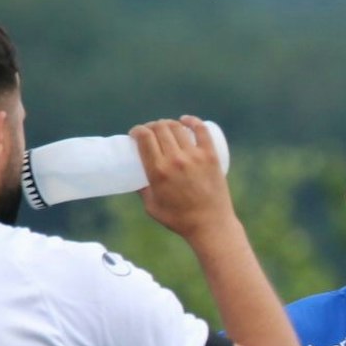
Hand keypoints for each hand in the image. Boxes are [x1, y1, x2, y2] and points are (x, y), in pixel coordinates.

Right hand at [133, 115, 233, 240]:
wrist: (211, 226)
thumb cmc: (179, 220)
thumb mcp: (151, 206)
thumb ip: (141, 190)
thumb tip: (134, 177)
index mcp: (157, 171)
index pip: (144, 137)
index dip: (137, 130)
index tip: (136, 134)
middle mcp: (175, 161)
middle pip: (159, 128)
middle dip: (151, 126)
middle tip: (151, 133)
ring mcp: (195, 157)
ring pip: (177, 127)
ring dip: (168, 124)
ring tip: (166, 129)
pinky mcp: (211, 157)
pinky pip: (202, 131)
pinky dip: (192, 121)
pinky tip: (186, 120)